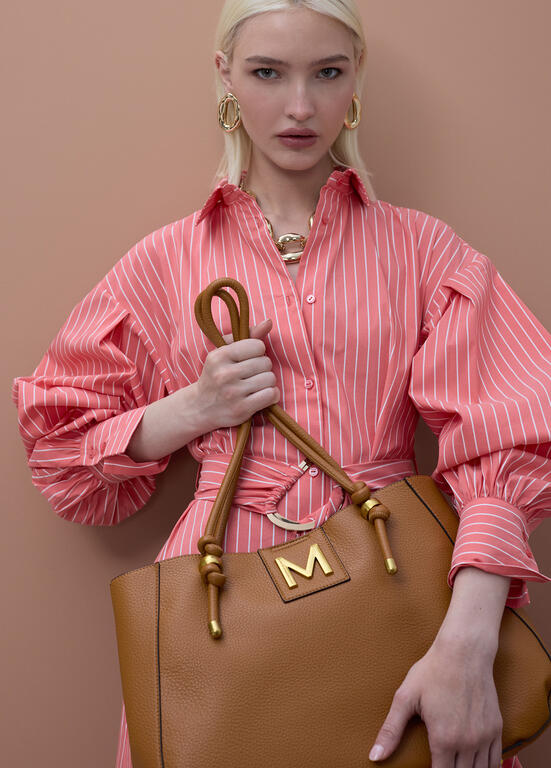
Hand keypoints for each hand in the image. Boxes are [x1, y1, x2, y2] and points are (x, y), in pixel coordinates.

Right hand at [195, 318, 279, 431]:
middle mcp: (225, 374)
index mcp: (220, 356)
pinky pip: (271, 395)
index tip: (249, 359)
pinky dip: (271, 395)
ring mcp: (233, 393)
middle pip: (265, 363)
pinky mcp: (242, 409)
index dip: (257, 352)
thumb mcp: (224, 352)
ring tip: (255, 385)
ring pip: (270, 379)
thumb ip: (247, 335)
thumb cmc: (215, 375)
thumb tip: (269, 322)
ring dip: (267, 382)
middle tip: (251, 374)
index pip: (258, 346)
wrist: (200, 407)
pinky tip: (261, 396)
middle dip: (262, 368)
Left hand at [369, 639, 502, 767]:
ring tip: (453, 767)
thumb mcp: (405, 698)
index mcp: (444, 739)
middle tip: (438, 766)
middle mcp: (467, 743)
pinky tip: (473, 765)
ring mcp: (484, 737)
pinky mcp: (496, 728)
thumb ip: (390, 731)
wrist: (464, 651)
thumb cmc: (432, 671)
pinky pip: (494, 761)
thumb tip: (374, 756)